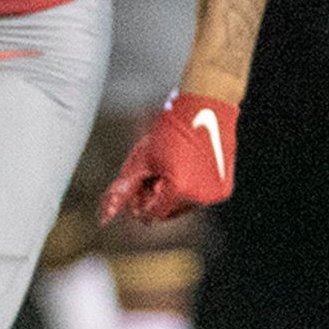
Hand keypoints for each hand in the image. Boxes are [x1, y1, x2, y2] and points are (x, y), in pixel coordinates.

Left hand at [101, 90, 236, 222]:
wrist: (204, 111)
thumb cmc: (168, 133)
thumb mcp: (140, 161)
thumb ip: (123, 190)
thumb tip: (104, 218)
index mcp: (178, 190)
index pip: (151, 214)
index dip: (140, 200)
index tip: (140, 180)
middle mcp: (199, 198)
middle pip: (167, 211)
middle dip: (157, 196)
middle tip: (155, 170)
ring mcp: (214, 196)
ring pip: (183, 206)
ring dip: (173, 193)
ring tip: (173, 165)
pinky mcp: (224, 190)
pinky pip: (200, 197)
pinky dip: (190, 188)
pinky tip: (187, 165)